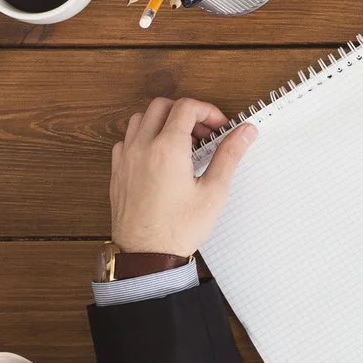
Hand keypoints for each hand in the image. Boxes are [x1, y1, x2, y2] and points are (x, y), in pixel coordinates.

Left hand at [108, 97, 255, 257]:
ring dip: (161, 121)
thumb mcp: (213, 191)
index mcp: (168, 148)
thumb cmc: (179, 228)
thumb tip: (245, 131)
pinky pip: (126, 140)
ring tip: (181, 142)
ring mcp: (125, 158)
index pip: (187, 107)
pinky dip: (142, 138)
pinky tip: (157, 156)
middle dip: (185, 112)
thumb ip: (229, 155)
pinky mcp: (117, 172)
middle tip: (203, 132)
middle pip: (161, 105)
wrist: (146, 256)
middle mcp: (142, 147)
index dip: (208, 111)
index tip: (219, 127)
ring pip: (139, 119)